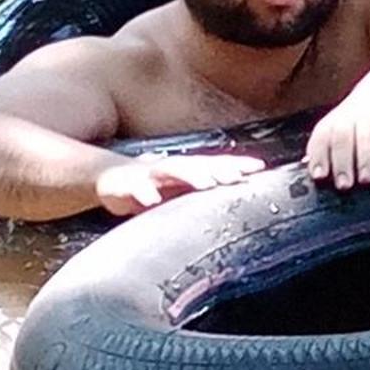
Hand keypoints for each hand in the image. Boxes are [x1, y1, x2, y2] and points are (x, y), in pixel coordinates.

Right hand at [92, 152, 263, 216]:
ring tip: (206, 184)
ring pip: (171, 170)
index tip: (260, 168)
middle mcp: (170, 168)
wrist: (110, 179)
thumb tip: (240, 205)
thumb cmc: (154, 188)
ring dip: (190, 175)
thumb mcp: (181, 192)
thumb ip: (206, 195)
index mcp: (186, 171)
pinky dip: (143, 192)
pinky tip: (151, 201)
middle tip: (235, 177)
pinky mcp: (125, 185)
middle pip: (198, 165)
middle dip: (218, 170)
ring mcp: (148, 174)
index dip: (237, 165)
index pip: (216, 164)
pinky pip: (134, 188)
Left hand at [306, 74, 369, 188]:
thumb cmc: (361, 118)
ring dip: (365, 159)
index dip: (318, 157)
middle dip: (341, 162)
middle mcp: (349, 117)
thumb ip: (332, 151)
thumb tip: (321, 177)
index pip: (321, 139)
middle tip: (344, 185)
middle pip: (341, 137)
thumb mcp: (343, 128)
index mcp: (333, 123)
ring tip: (366, 178)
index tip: (320, 176)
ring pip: (365, 135)